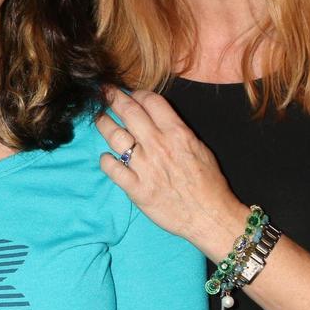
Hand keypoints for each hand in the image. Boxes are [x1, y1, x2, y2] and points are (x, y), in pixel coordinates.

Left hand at [95, 89, 249, 258]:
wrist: (209, 217)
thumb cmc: (209, 183)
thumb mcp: (199, 147)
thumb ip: (177, 130)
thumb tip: (157, 117)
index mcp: (177, 133)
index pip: (150, 101)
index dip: (137, 93)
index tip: (131, 94)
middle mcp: (158, 145)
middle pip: (128, 112)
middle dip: (112, 97)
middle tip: (104, 93)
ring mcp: (144, 167)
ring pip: (115, 136)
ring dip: (104, 124)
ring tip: (100, 119)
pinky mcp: (136, 188)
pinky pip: (112, 168)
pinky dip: (106, 160)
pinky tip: (107, 157)